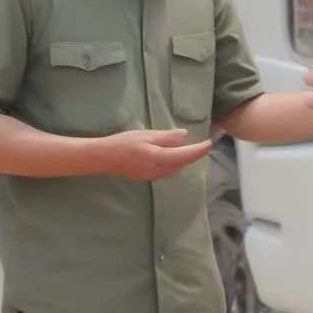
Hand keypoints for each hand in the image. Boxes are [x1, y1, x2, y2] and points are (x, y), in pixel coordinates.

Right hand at [98, 128, 212, 180]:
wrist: (103, 158)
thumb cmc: (123, 142)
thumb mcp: (145, 135)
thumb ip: (166, 137)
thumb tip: (184, 136)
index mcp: (158, 158)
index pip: (184, 155)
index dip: (198, 150)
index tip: (209, 144)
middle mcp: (158, 170)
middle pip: (182, 164)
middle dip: (194, 156)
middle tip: (204, 146)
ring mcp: (152, 175)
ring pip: (175, 170)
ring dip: (186, 161)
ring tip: (194, 151)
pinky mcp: (147, 177)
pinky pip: (167, 172)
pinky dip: (176, 165)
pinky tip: (176, 159)